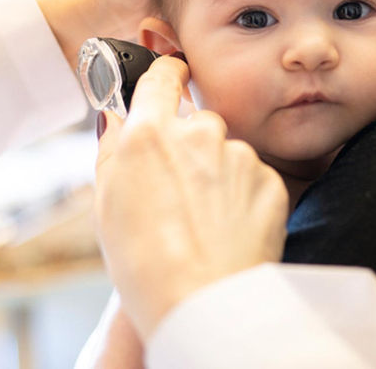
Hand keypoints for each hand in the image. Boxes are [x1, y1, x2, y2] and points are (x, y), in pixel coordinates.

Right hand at [93, 57, 288, 338]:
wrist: (201, 302)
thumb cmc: (144, 263)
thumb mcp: (106, 203)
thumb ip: (112, 150)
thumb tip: (116, 120)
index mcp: (150, 133)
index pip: (162, 77)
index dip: (165, 73)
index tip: (170, 74)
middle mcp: (199, 133)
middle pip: (195, 122)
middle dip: (189, 146)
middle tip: (177, 192)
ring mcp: (239, 156)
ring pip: (226, 153)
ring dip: (216, 175)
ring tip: (201, 223)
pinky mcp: (269, 181)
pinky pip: (253, 179)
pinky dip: (242, 199)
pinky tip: (226, 231)